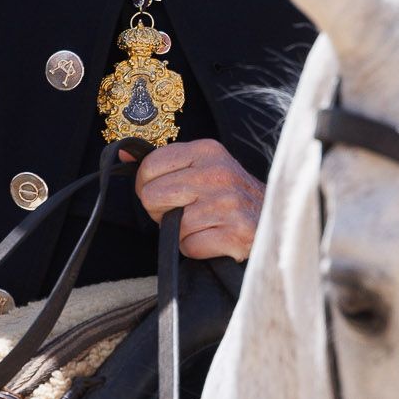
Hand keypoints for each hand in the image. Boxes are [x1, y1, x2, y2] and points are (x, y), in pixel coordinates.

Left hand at [133, 138, 263, 260]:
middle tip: (184, 212)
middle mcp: (218, 173)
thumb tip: (122, 152)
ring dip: (182, 232)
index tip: (164, 192)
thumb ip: (164, 162)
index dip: (148, 185)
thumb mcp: (203, 166)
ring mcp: (228, 204)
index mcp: (207, 151)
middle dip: (161, 211)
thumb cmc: (230, 196)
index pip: (149, 166)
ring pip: (171, 225)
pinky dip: (196, 248)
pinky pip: (189, 246)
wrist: (276, 221)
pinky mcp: (236, 233)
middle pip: (152, 196)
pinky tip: (214, 238)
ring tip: (204, 224)